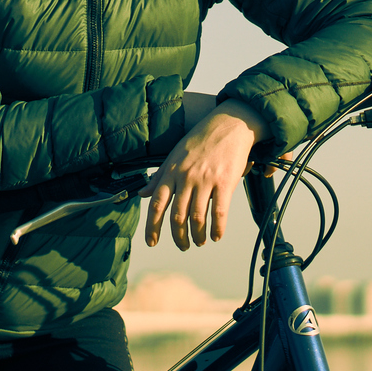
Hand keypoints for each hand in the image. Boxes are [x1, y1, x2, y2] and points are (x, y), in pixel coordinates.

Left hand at [142, 95, 269, 249]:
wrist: (228, 125)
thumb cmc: (200, 140)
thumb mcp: (174, 155)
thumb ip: (159, 176)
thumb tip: (142, 193)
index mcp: (171, 172)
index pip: (157, 204)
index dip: (152, 227)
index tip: (152, 242)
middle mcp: (186, 177)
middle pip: (177, 216)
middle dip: (178, 236)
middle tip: (183, 246)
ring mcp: (205, 180)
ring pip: (197, 217)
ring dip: (197, 235)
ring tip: (199, 241)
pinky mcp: (225, 182)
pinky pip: (219, 212)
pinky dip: (217, 228)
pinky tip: (216, 236)